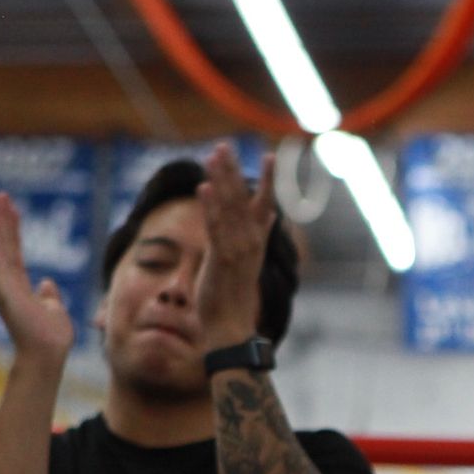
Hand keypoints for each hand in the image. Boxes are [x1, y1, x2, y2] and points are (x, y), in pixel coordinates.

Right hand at [0, 193, 72, 366]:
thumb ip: (49, 295)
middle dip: (3, 219)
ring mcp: (4, 285)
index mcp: (20, 288)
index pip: (15, 253)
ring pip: (0, 245)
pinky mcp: (4, 287)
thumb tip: (47, 282)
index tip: (11, 211)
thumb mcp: (55, 310)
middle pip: (6, 245)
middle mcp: (8, 284)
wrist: (47, 354)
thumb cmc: (52, 338)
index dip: (13, 232)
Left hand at [195, 142, 278, 349]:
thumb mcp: (246, 263)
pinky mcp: (222, 258)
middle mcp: (251, 242)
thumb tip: (270, 216)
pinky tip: (204, 187)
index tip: (269, 156)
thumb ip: (256, 237)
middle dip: (234, 171)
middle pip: (244, 198)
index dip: (268, 180)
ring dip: (222, 180)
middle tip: (225, 145)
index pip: (265, 204)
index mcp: (257, 242)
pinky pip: (215, 227)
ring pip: (230, 207)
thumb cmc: (234, 298)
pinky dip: (210, 206)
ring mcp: (238, 249)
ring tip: (214, 156)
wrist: (231, 327)